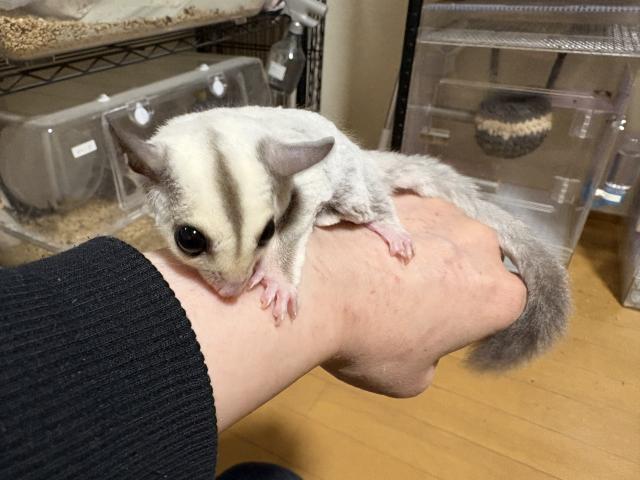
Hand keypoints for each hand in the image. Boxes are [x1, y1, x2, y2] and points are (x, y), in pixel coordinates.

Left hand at [146, 195, 525, 429]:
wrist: (314, 289)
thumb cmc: (370, 341)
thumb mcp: (411, 378)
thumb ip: (434, 357)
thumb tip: (423, 342)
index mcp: (498, 294)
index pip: (504, 302)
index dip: (473, 316)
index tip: (444, 325)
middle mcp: (481, 243)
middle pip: (476, 261)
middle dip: (454, 276)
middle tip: (412, 297)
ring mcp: (442, 209)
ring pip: (444, 232)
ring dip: (427, 247)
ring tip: (382, 269)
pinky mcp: (404, 192)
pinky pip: (411, 214)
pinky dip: (397, 227)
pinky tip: (366, 246)